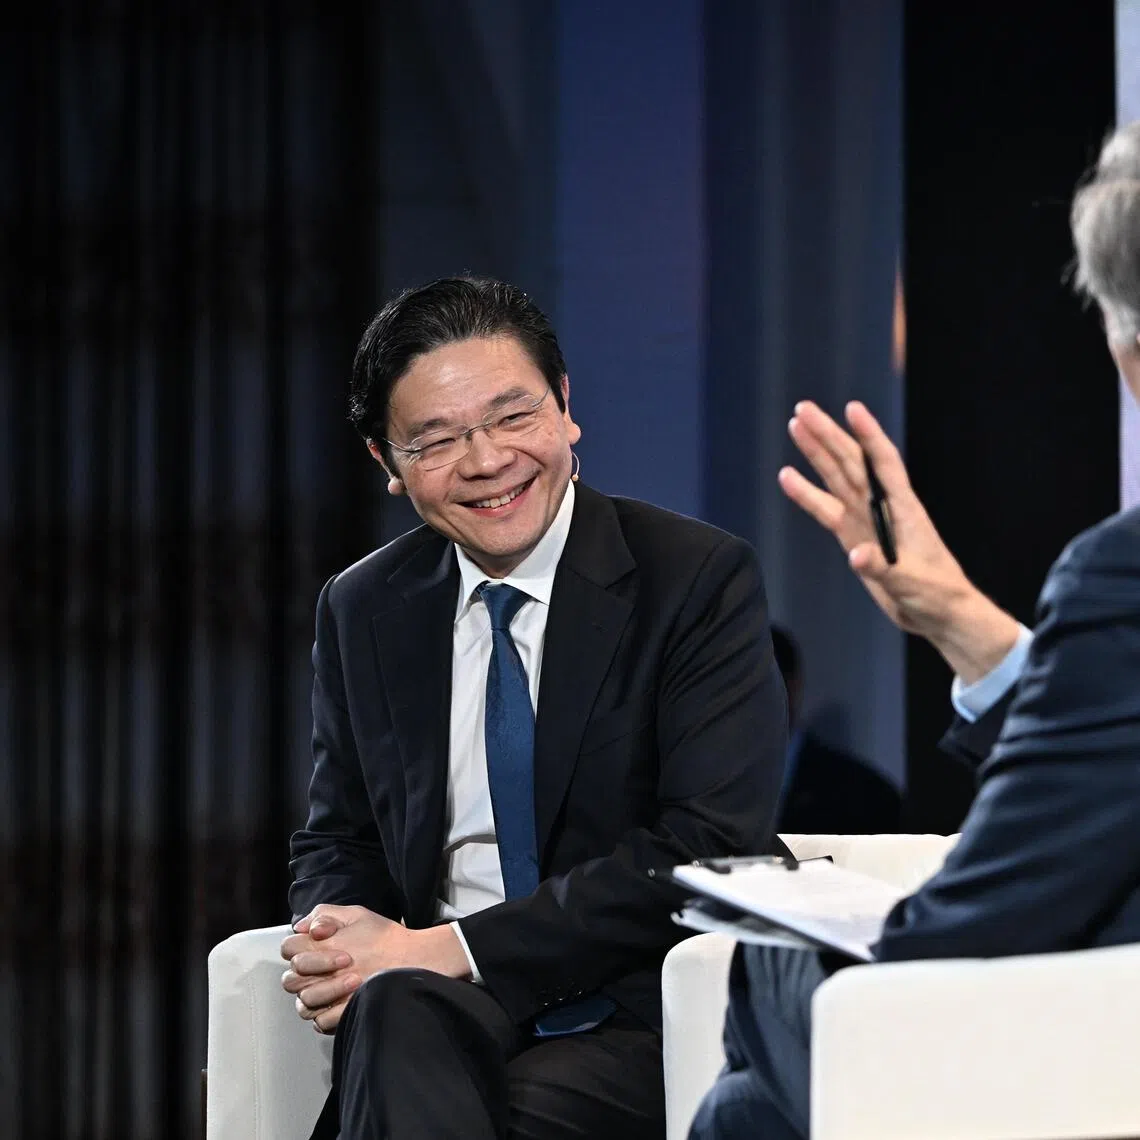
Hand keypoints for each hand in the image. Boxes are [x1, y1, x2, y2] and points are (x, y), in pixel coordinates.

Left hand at [281, 905, 471, 1033]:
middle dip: (303, 975)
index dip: (296, 947)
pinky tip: (338, 1004)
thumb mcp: (357, 914)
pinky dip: (325, 1016)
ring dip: (314, 996)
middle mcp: (324, 971)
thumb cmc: (386, 938)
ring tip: (333, 989)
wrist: (413, 961)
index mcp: (323, 944)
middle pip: (290, 979)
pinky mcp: (344, 1014)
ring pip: (303, 1003)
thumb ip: (326, 914)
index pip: (288, 948)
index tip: (313, 948)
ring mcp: (333, 995)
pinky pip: (320, 1022)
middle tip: (324, 971)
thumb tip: (303, 927)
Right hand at [777, 400, 1020, 683]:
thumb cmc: (937, 596)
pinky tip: (788, 477)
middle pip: (851, 462)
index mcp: (904, 509)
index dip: (869, 435)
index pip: (884, 463)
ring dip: (816, 453)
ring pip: (836, 478)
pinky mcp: (853, 538)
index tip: (851, 408)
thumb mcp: (913, 584)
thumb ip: (883, 569)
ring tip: (795, 426)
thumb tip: (856, 555)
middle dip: (828, 435)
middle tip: (804, 409)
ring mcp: (865, 521)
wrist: (938, 614)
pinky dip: (806, 493)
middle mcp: (882, 507)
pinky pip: (825, 510)